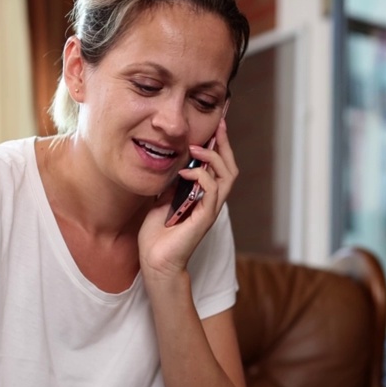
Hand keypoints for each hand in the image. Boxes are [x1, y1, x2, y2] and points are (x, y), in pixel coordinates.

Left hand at [138, 117, 238, 281]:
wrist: (155, 260)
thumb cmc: (157, 234)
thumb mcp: (162, 198)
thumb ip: (171, 182)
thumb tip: (171, 161)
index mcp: (204, 196)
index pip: (219, 167)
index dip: (220, 146)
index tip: (216, 125)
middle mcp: (211, 202)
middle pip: (230, 168)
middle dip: (224, 145)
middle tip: (218, 126)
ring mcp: (209, 210)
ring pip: (226, 177)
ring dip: (213, 158)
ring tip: (196, 148)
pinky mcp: (204, 218)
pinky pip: (211, 191)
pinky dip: (200, 176)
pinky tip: (184, 171)